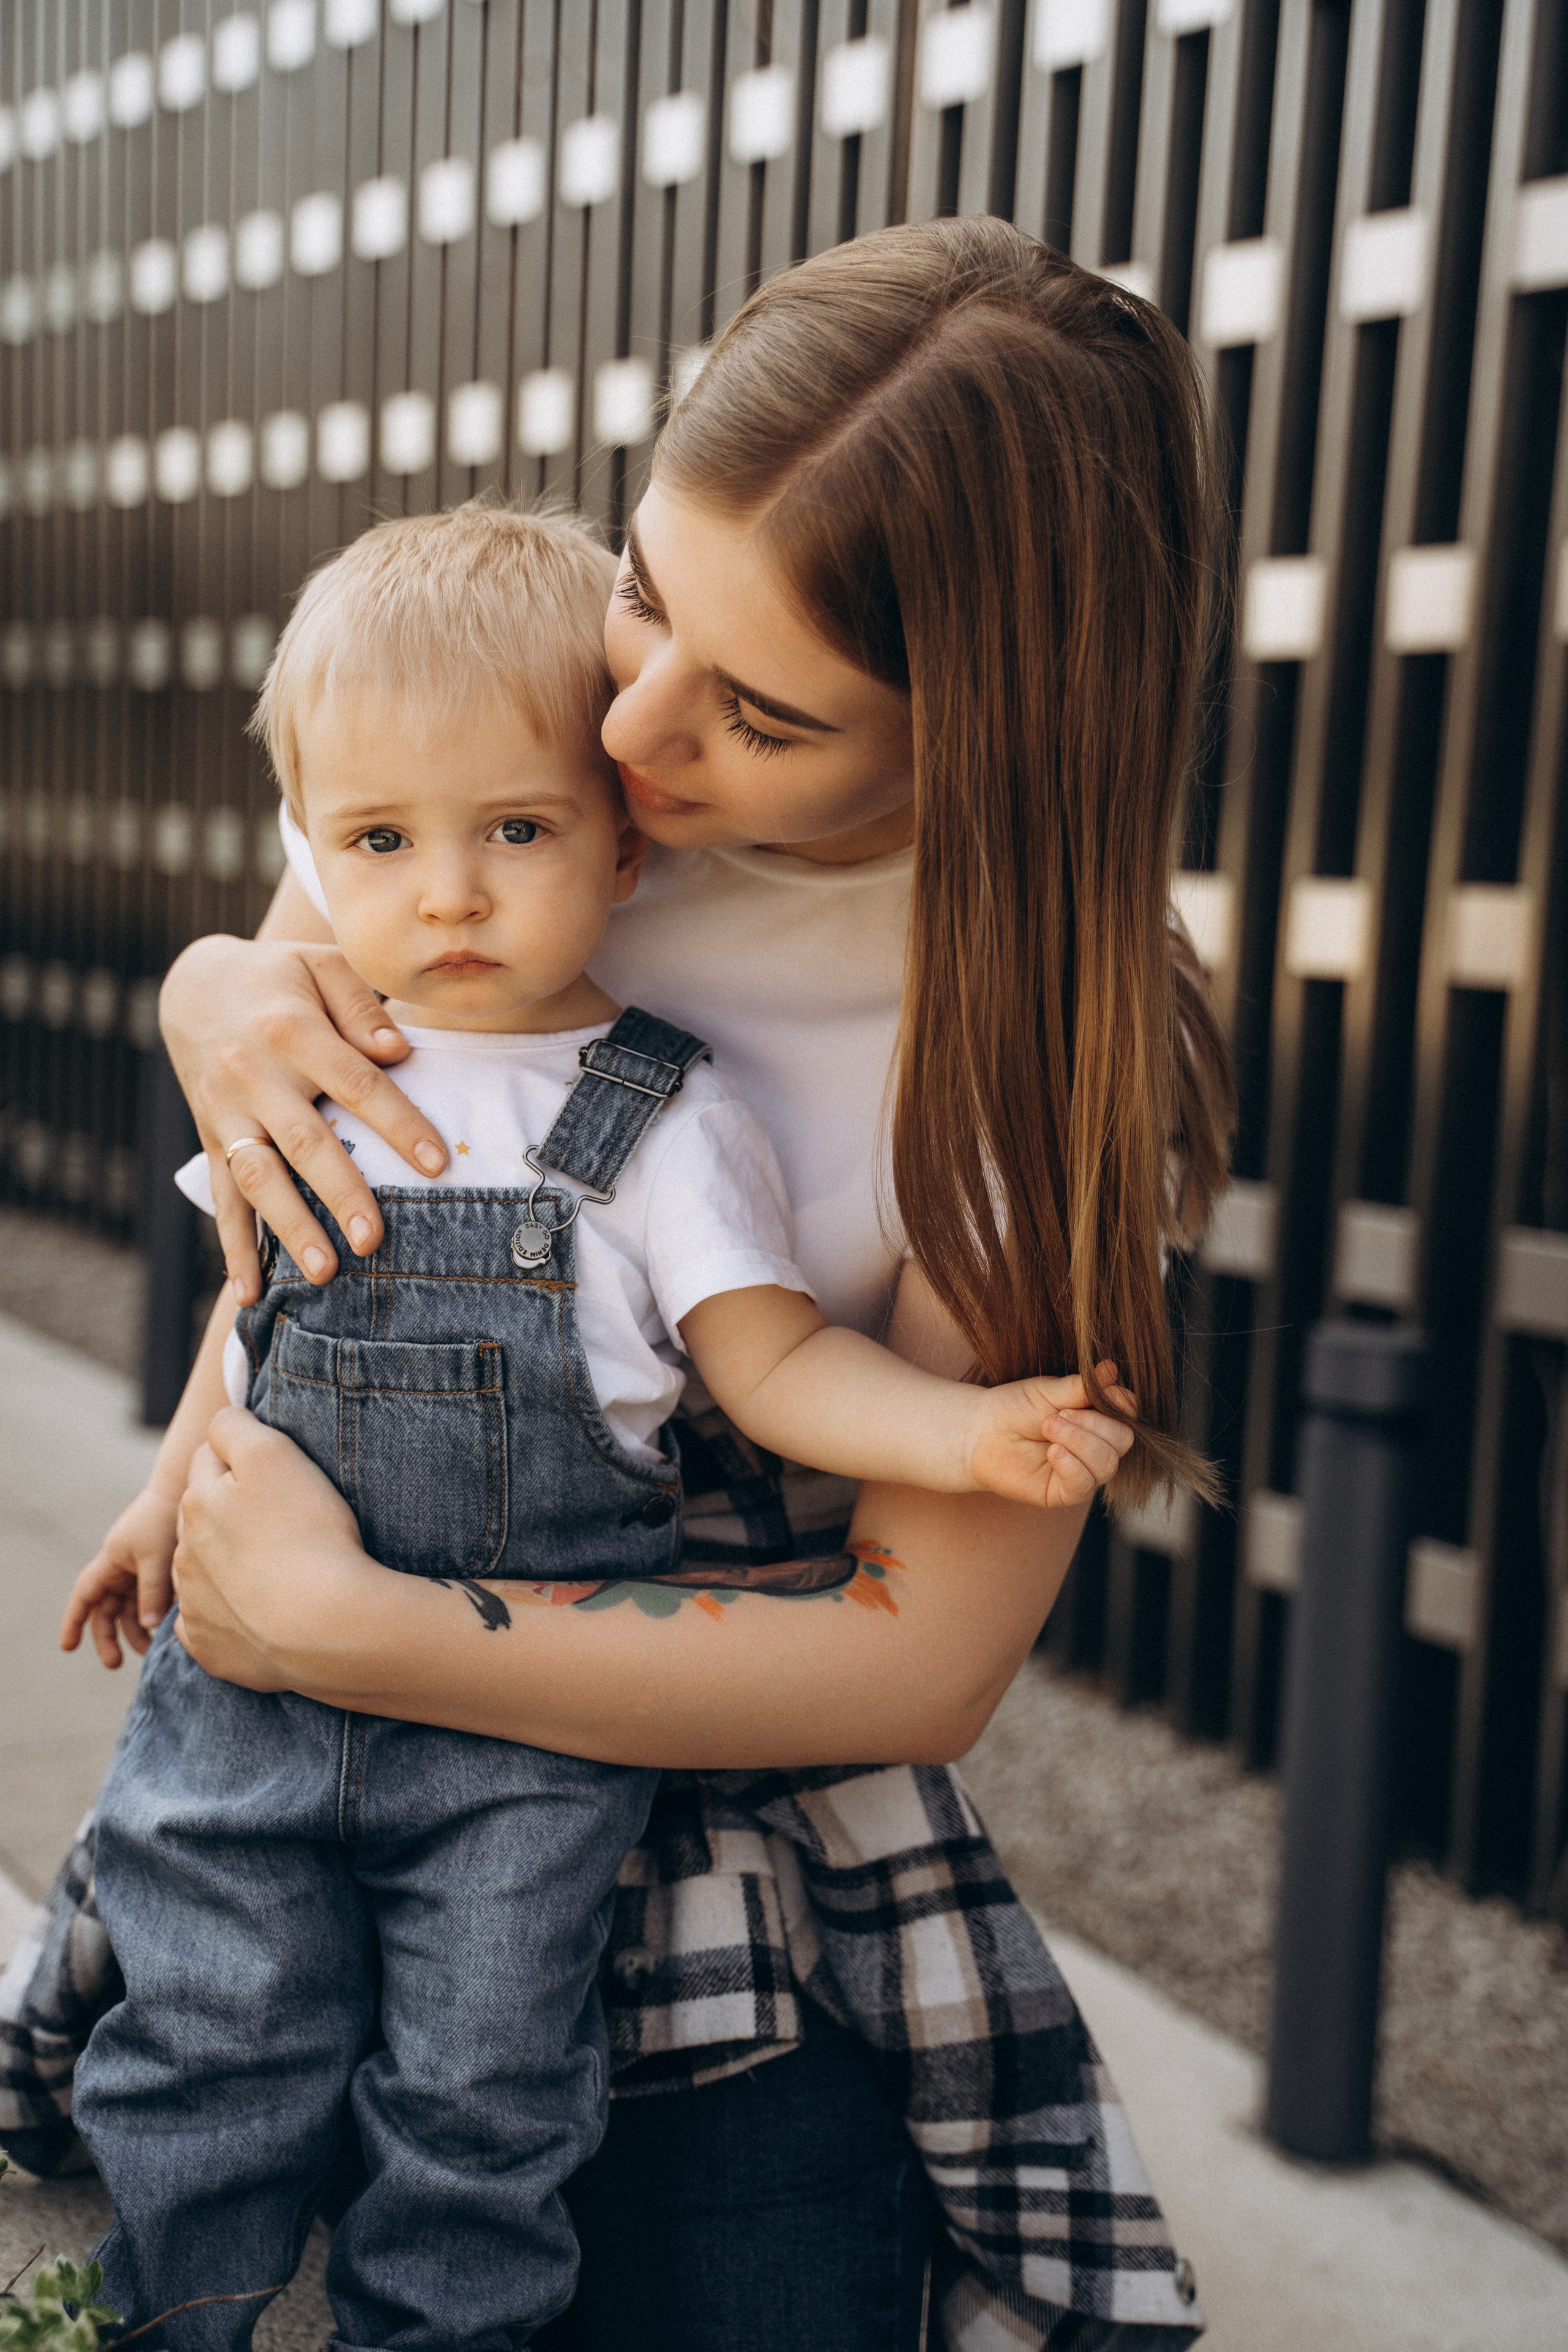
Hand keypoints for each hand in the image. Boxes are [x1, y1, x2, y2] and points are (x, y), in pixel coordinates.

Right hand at [61, 1489, 179, 1666]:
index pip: (85, 1595)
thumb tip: (149, 1627)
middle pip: (106, 1609)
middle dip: (108, 1637)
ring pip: (130, 1608)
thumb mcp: (156, 1558)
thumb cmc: (164, 1520)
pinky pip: (150, 1599)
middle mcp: (120, 1568)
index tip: (67, 1647)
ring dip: (136, 1630)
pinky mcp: (157, 1570)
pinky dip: (154, 1615)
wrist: (184, 1490)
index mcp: (110, 1562)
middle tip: (115, 1664)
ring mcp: (138, 1570)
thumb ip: (152, 1592)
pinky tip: (166, 1631)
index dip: (74, 1621)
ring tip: (149, 1652)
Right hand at [159, 933, 448, 1302]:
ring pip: (258, 1179)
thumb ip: (362, 1006)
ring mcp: (227, 1114)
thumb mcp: (320, 965)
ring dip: (288, 1228)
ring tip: (324, 1273)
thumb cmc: (279, 977)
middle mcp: (254, 1076)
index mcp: (292, 1031)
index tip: (437, 1163)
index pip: (355, 1083)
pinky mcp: (212, 1139)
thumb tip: (398, 1051)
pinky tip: (249, 1292)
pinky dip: (233, 1247)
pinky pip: (222, 1198)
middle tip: (375, 1240)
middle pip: (303, 1142)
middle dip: (339, 1194)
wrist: (194, 983)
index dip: (398, 1123)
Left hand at [171, 1407, 367, 1689]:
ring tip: (276, 1568)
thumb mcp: (273, 1455)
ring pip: (201, 1570)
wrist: (326, 1628)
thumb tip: (218, 1424)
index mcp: (198, 1502)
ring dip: (225, 1563)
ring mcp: (194, 1604)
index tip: (276, 1473)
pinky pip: (208, 1623)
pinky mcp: (208, 1647)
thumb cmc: (308, 1535)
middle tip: (281, 1520)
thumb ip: (234, 1428)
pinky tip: (260, 1611)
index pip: (210, 1459)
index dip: (243, 1459)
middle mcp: (185, 1553)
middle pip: (203, 1516)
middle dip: (229, 1511)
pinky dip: (227, 1614)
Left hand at [966, 1361, 1136, 1509]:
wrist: (980, 1432)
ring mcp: (1082, 1471)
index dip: (1120, 1404)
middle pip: (1123, 1440)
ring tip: (1048, 1427)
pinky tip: (1052, 1452)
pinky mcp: (1063, 1493)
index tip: (1099, 1392)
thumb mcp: (1048, 1391)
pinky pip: (1084, 1486)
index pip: (1127, 1414)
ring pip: (1107, 1464)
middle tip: (1056, 1415)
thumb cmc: (1014, 1408)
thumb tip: (1111, 1369)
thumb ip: (1083, 1386)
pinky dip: (1071, 1466)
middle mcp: (1096, 1447)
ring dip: (1079, 1442)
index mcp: (1097, 1418)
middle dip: (1093, 1424)